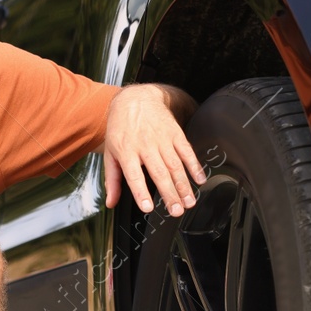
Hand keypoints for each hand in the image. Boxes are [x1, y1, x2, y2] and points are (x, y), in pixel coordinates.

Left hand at [102, 84, 205, 215]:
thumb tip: (111, 202)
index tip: (148, 207)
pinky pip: (186, 151)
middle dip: (169, 194)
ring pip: (175, 165)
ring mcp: (161, 138)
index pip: (133, 175)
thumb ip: (112, 179)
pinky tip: (200, 179)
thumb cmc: (121, 128)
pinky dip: (194, 165)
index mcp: (126, 151)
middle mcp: (145, 145)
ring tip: (189, 202)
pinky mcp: (175, 133)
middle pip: (159, 173)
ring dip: (184, 185)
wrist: (135, 99)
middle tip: (177, 211)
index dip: (141, 192)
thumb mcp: (110, 152)